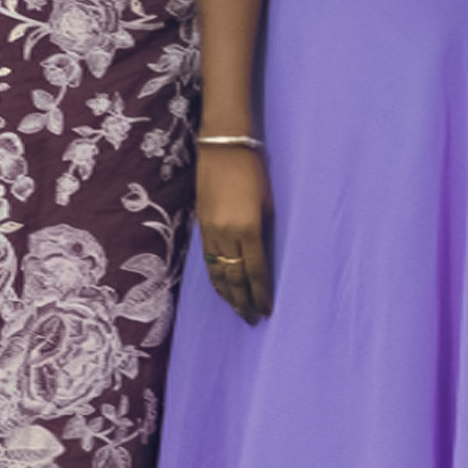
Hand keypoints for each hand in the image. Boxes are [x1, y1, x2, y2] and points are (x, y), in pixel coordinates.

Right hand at [195, 142, 271, 324]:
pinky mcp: (201, 226)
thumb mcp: (267, 203)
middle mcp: (227, 234)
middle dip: (244, 301)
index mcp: (248, 228)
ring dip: (228, 295)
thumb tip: (262, 258)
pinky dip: (216, 278)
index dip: (261, 293)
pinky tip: (221, 288)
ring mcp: (210, 231)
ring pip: (218, 272)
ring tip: (238, 310)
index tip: (266, 311)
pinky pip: (208, 260)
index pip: (256, 271)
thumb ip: (264, 232)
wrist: (222, 148)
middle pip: (235, 278)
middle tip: (252, 319)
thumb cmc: (253, 171)